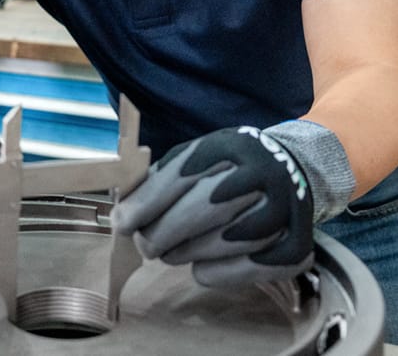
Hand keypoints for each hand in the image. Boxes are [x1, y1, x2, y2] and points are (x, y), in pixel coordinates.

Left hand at [110, 126, 313, 286]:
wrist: (285, 170)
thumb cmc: (223, 168)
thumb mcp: (192, 158)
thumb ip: (158, 181)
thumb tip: (124, 214)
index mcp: (227, 147)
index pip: (182, 175)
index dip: (148, 203)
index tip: (123, 224)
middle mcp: (261, 175)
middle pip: (205, 209)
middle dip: (165, 233)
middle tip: (146, 246)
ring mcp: (285, 210)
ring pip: (228, 241)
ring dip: (190, 253)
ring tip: (172, 253)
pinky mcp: (298, 244)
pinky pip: (256, 267)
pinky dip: (222, 274)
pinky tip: (200, 269)